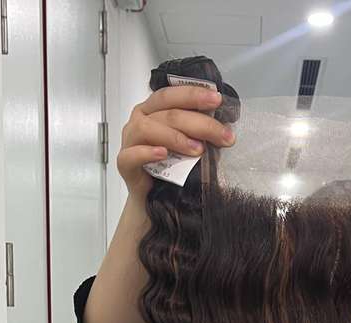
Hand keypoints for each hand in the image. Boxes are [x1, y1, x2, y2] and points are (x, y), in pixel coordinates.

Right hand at [117, 84, 235, 197]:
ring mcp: (130, 140)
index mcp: (154, 109)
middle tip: (222, 135)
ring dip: (176, 137)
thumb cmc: (170, 168)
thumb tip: (225, 129)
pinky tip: (163, 154)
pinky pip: (132, 154)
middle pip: (167, 112)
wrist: (152, 199)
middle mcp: (140, 119)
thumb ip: (199, 134)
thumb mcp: (188, 145)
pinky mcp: (124, 162)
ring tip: (198, 149)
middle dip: (198, 122)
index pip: (172, 95)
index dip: (194, 95)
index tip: (217, 100)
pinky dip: (148, 152)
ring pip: (148, 128)